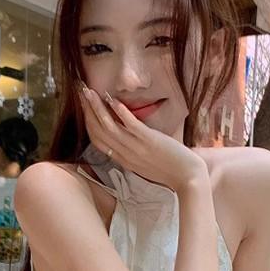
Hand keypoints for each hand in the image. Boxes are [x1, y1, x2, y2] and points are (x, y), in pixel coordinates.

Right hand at [77, 85, 206, 193]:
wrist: (188, 178)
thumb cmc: (171, 170)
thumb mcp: (145, 163)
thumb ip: (133, 151)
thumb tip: (127, 135)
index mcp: (123, 159)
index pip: (97, 140)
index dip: (88, 122)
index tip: (84, 106)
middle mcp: (125, 154)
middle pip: (98, 132)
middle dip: (88, 111)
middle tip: (81, 92)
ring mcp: (136, 148)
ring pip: (109, 127)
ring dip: (97, 108)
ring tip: (90, 92)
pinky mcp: (149, 142)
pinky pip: (131, 126)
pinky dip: (121, 113)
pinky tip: (114, 101)